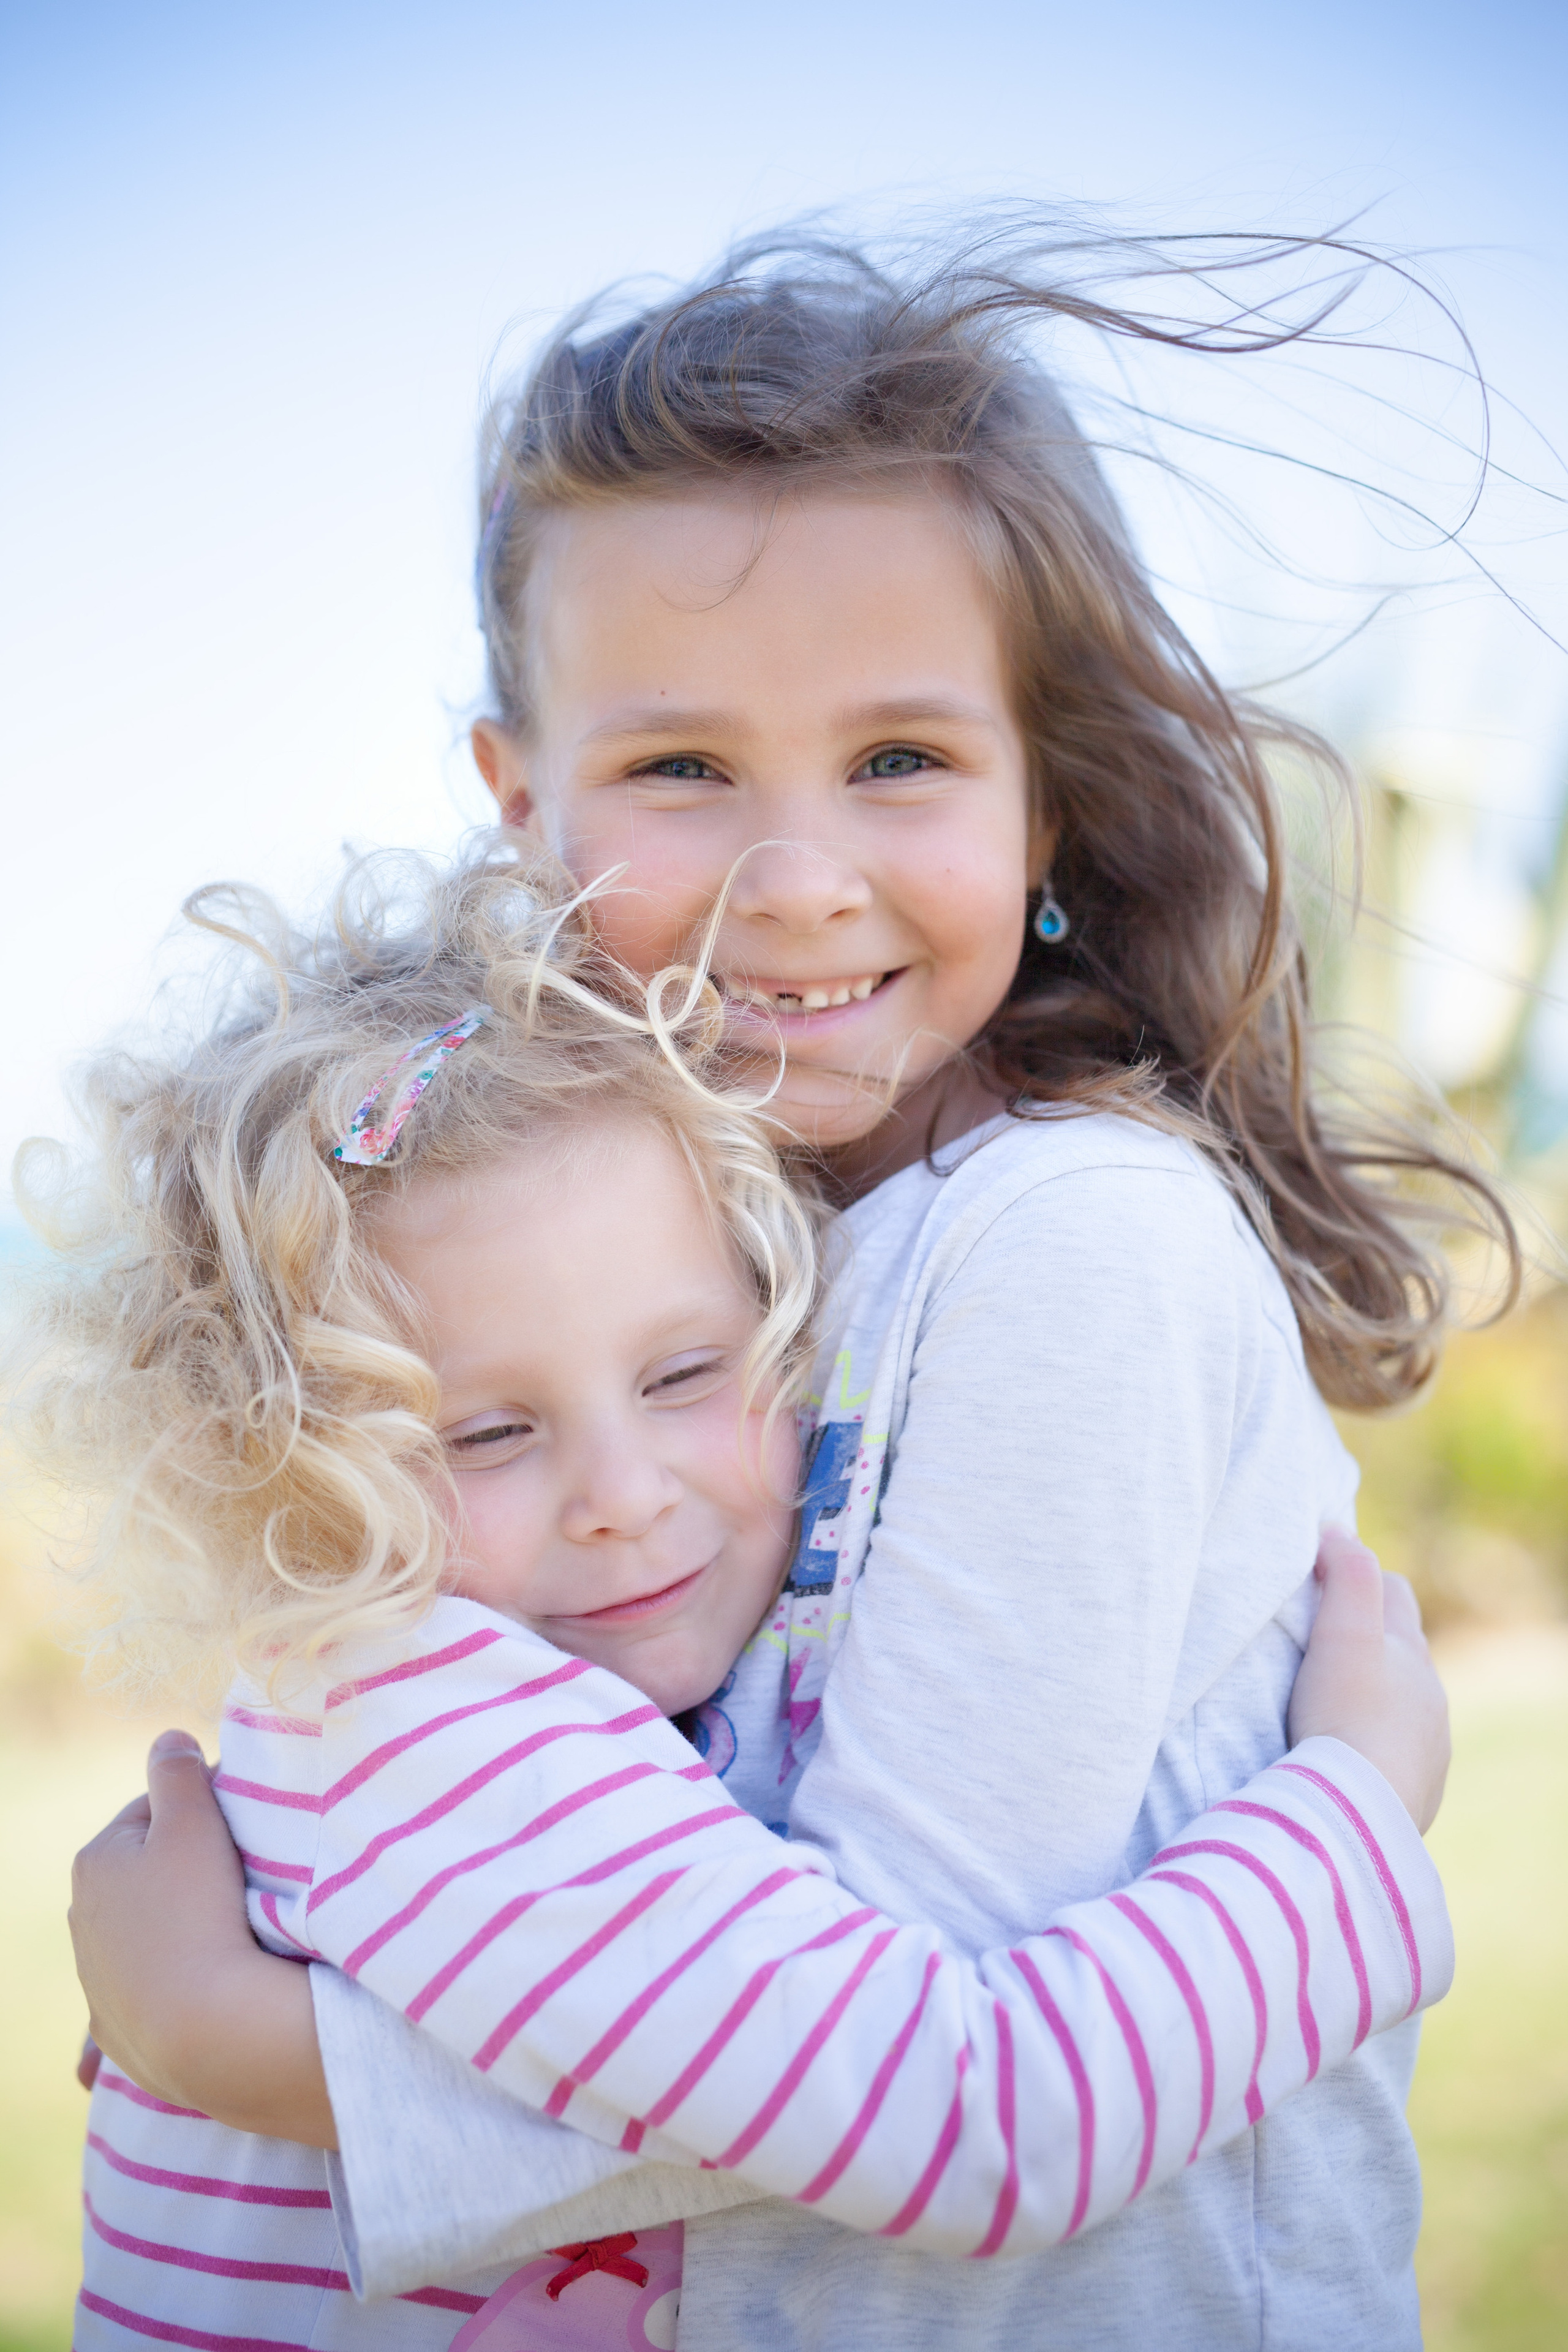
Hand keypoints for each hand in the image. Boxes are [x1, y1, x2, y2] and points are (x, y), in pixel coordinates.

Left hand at [69, 1728, 337, 2146]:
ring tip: (229, 1930)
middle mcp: (83, 1918)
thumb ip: (179, 1772)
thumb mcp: (195, 1822)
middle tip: (242, 1876)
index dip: (200, 1812)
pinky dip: (167, 1984)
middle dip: (186, 1871)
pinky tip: (199, 1985)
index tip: (243, 1825)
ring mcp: (95, 1980)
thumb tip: (168, 1739)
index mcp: (96, 1862)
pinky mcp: (115, 2031)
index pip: (152, 1813)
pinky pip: (144, 1993)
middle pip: (146, 1875)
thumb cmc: (199, 1911)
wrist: (201, 2030)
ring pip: (144, 1933)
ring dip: (176, 1926)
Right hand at [1288, 1529, 1450, 1832]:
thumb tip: (1335, 1530)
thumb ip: (1346, 1573)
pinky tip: (1349, 1754)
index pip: (1392, 1592)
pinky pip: (1400, 1755)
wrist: (1355, 1809)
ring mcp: (1429, 1748)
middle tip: (1324, 1641)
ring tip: (1334, 1702)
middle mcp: (1430, 1698)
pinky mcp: (1417, 1791)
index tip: (1320, 1576)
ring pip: (1405, 1705)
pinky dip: (1376, 1744)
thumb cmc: (1343, 1714)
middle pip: (1403, 1649)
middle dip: (1372, 1637)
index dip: (1358, 1577)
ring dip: (1376, 1696)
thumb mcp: (1342, 1631)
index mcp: (1410, 1654)